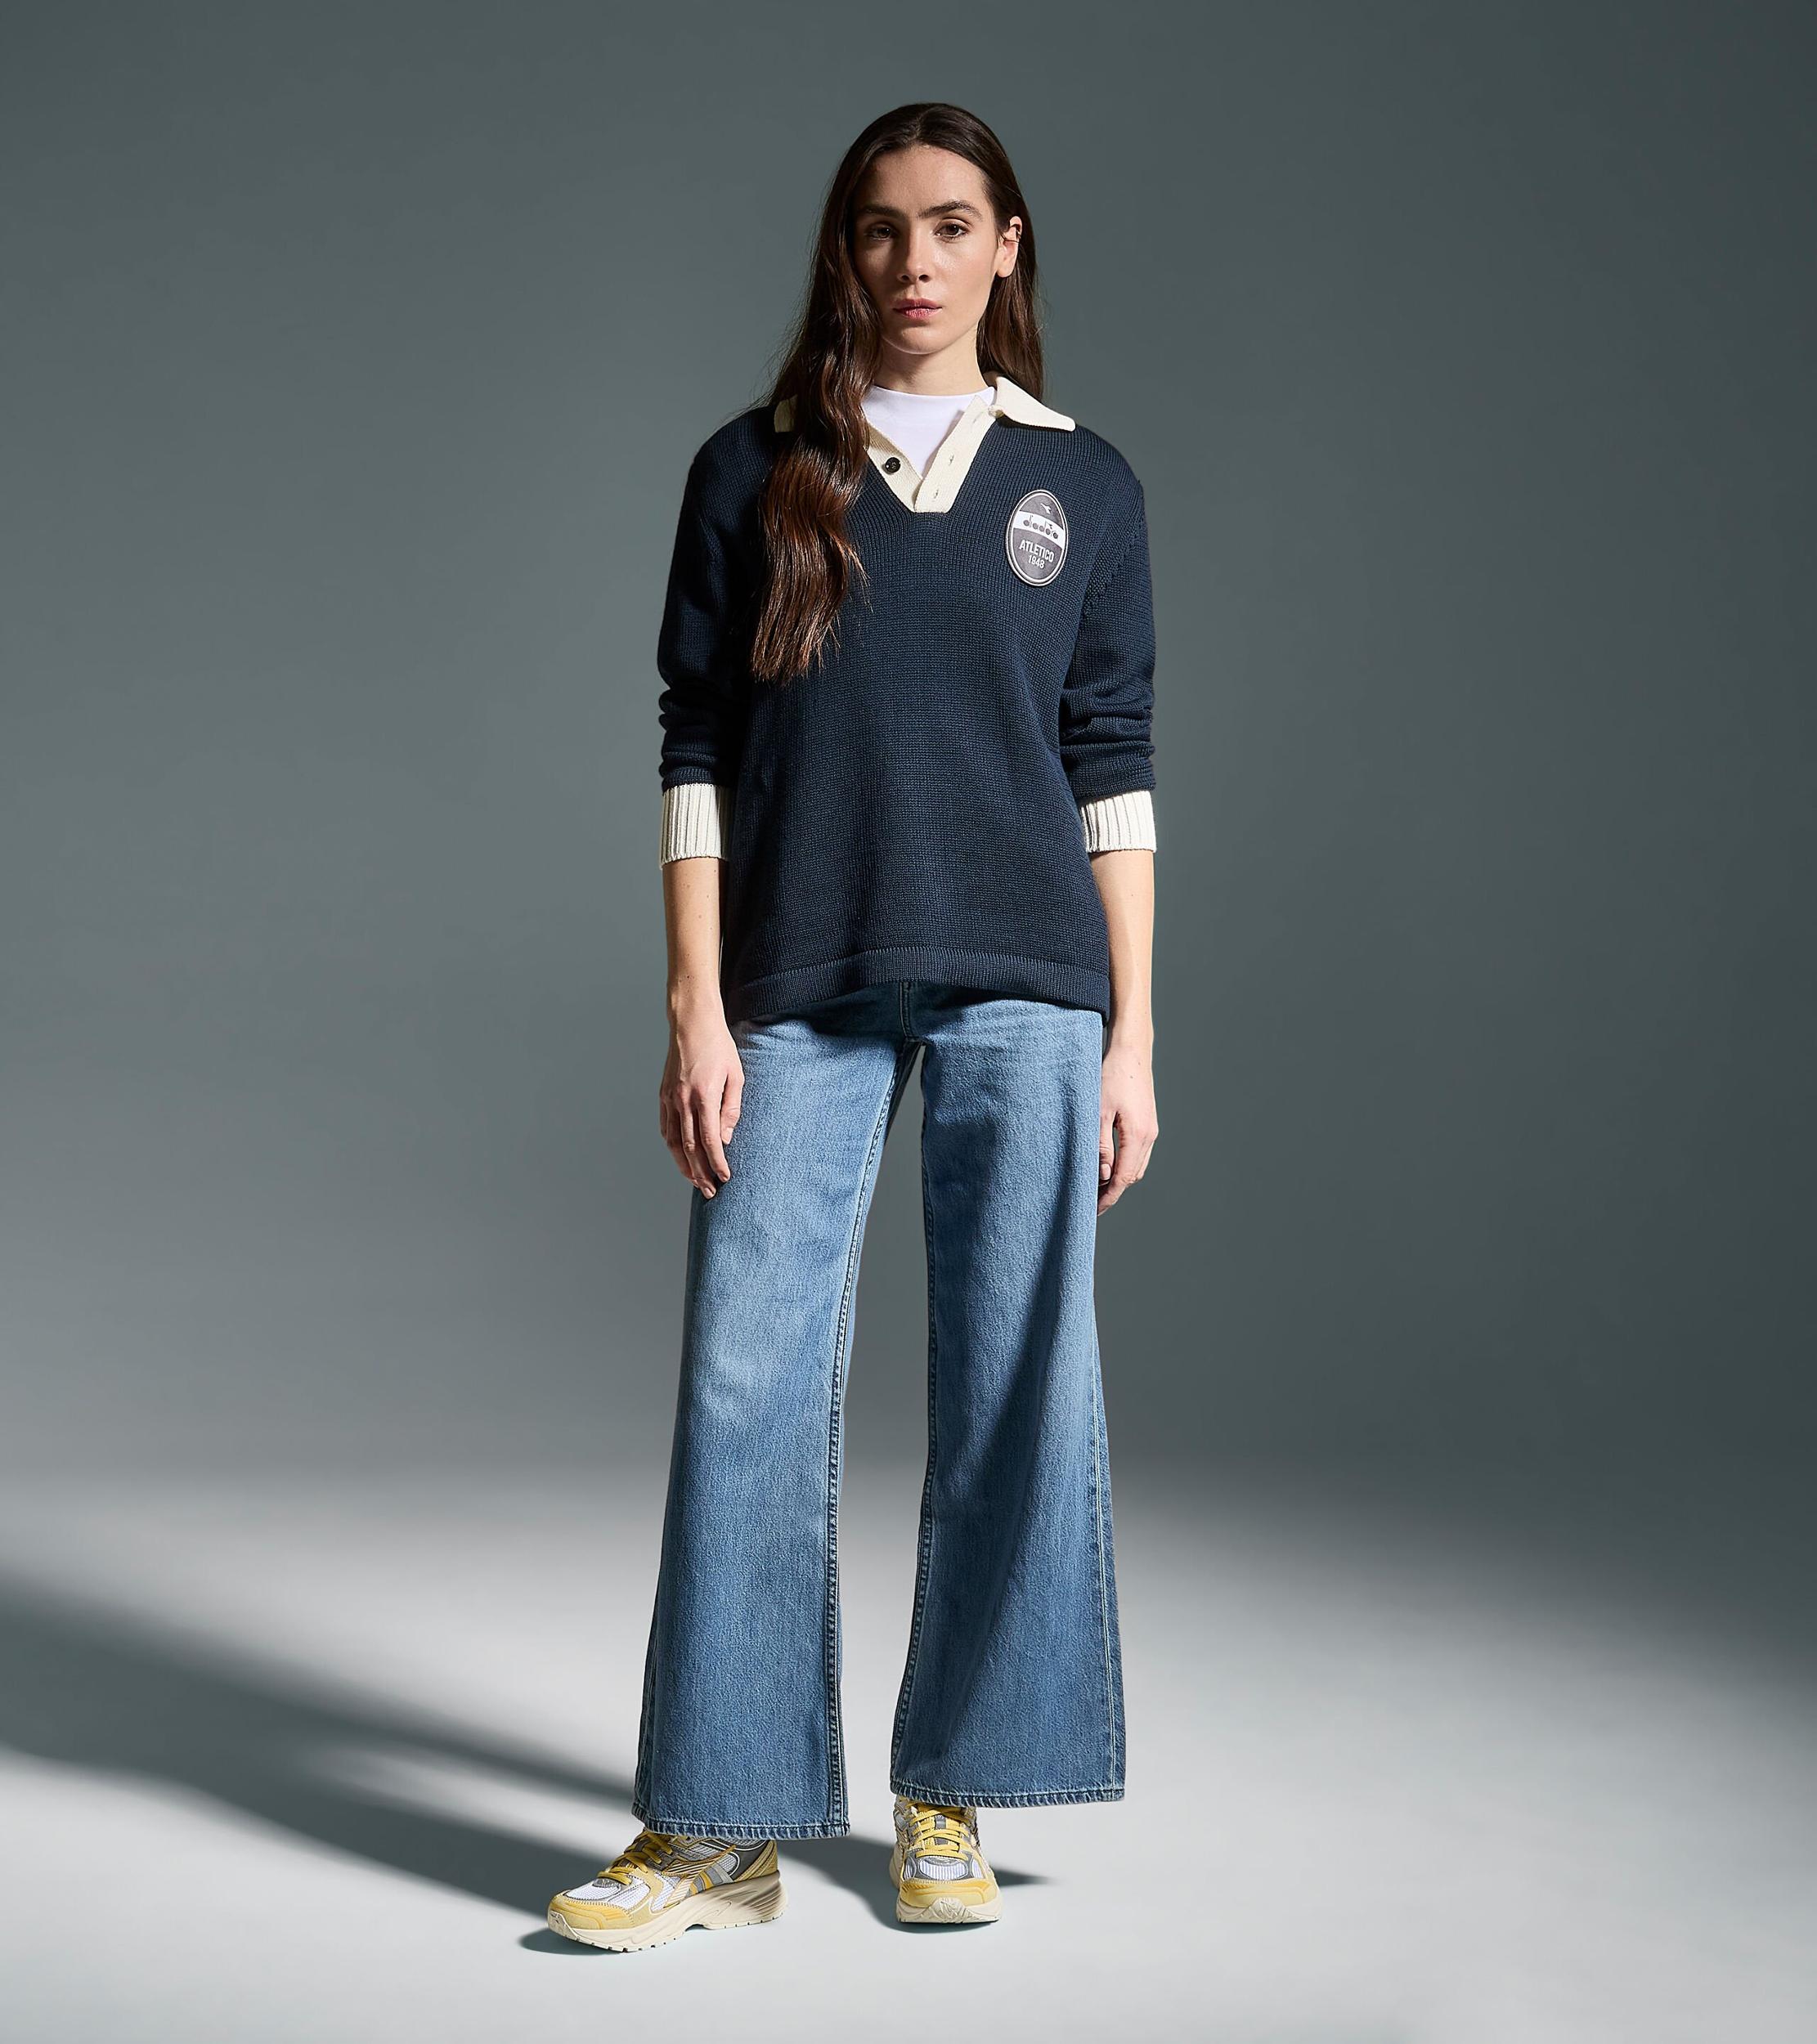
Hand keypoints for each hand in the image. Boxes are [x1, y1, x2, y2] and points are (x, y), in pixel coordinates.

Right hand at [659, 1004, 742, 1195]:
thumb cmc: (719, 1047)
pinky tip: (681, 1157)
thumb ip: (731, 1109)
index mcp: (704, 1096)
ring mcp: (670, 1099)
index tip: (725, 1177)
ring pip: (674, 1142)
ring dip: (683, 1165)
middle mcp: (683, 1100)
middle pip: (690, 1147)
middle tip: (710, 1191)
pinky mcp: (663, 1095)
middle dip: (700, 1173)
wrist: (692, 1023)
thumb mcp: (736, 1075)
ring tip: (695, 1181)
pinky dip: (672, 1147)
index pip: (709, 1140)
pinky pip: (666, 1128)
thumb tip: (725, 1138)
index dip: (717, 1163)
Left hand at [1098, 1036, 1156, 1215]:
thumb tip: (1102, 1175)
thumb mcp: (1098, 1112)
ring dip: (1119, 1178)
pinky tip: (1108, 1164)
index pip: (1124, 1179)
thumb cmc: (1111, 1076)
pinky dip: (1125, 1164)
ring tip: (1096, 1186)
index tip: (1093, 1211)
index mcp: (1137, 1136)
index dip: (1109, 1197)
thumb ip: (1100, 1146)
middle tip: (1090, 1202)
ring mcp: (1151, 1129)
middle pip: (1133, 1176)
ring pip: (1137, 1166)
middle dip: (1113, 1192)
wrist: (1131, 1051)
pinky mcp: (1148, 1123)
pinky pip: (1138, 1153)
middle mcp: (1149, 1136)